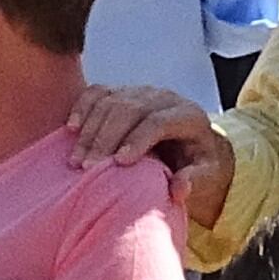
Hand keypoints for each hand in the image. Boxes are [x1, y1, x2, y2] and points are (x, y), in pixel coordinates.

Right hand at [69, 83, 235, 228]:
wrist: (190, 140)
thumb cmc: (196, 161)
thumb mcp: (207, 173)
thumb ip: (196, 180)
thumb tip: (178, 188)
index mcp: (188, 115)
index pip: (157, 121)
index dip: (137, 140)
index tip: (119, 163)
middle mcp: (163, 97)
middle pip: (129, 109)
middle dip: (106, 138)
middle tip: (88, 167)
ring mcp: (139, 91)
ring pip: (110, 101)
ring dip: (90, 130)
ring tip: (77, 160)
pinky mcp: (122, 91)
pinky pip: (98, 92)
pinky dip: (82, 107)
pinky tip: (70, 129)